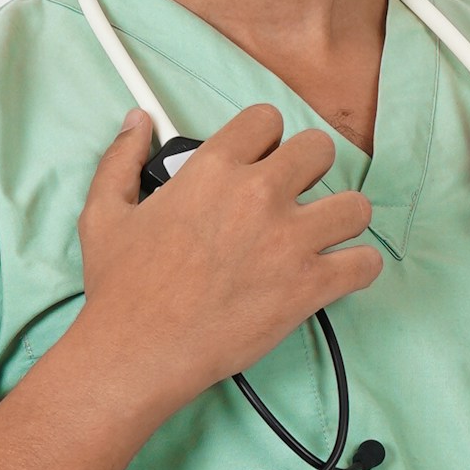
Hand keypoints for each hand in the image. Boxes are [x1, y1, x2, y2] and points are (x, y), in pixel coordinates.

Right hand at [72, 105, 382, 425]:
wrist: (138, 350)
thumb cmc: (120, 287)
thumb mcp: (104, 213)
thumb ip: (121, 158)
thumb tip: (137, 121)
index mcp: (214, 169)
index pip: (266, 119)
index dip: (265, 139)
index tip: (259, 162)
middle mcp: (259, 195)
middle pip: (319, 149)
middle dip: (309, 169)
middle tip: (293, 198)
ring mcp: (289, 240)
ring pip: (355, 205)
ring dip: (341, 219)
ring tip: (322, 236)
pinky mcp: (309, 286)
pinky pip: (365, 263)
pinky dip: (358, 268)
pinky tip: (336, 273)